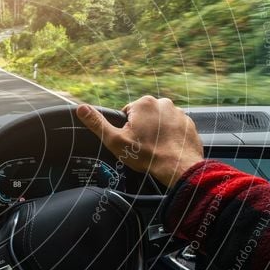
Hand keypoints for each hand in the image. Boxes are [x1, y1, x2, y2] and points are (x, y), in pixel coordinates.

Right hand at [76, 96, 203, 186]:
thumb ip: (97, 123)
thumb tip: (81, 109)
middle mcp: (162, 103)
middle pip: (144, 116)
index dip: (126, 129)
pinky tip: (167, 149)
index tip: (131, 141)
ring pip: (160, 122)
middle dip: (142, 129)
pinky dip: (170, 137)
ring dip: (156, 132)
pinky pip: (174, 128)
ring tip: (155, 148)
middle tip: (142, 147)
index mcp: (143, 103)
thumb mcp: (115, 140)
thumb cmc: (147, 155)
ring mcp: (178, 112)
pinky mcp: (189, 123)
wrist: (178, 167)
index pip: (127, 114)